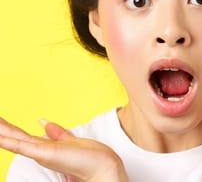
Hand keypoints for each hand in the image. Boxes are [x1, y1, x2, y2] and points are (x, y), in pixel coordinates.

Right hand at [0, 117, 127, 181]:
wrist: (103, 168)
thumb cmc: (91, 157)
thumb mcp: (71, 140)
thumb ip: (57, 133)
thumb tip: (42, 121)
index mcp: (44, 147)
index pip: (20, 135)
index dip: (6, 128)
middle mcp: (39, 151)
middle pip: (13, 136)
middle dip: (1, 128)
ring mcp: (40, 152)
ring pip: (13, 139)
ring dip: (1, 131)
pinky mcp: (44, 153)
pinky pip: (21, 146)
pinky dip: (7, 141)